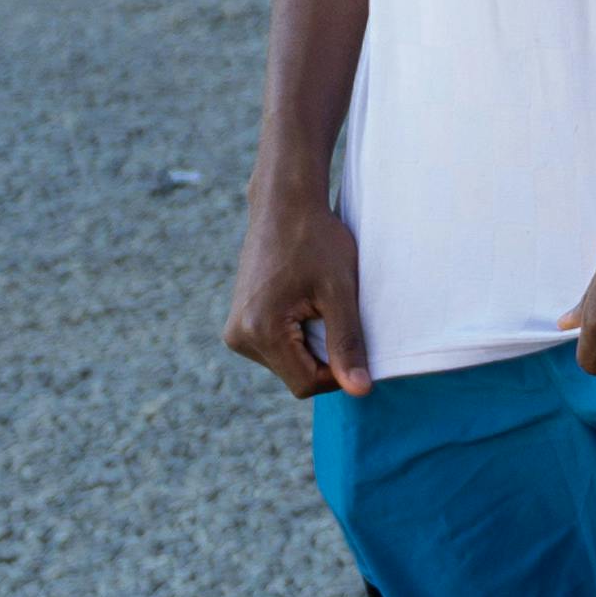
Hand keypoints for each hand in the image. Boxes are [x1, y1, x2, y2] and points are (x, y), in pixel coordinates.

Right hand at [224, 193, 374, 397]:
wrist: (284, 205)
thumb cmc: (317, 241)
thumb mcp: (341, 292)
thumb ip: (348, 343)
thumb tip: (360, 391)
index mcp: (261, 332)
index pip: (307, 384)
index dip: (339, 372)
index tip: (358, 341)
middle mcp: (239, 337)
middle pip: (296, 376)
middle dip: (325, 355)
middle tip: (338, 313)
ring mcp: (235, 330)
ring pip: (287, 363)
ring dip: (311, 345)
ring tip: (319, 303)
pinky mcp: (239, 322)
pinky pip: (276, 347)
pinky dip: (298, 335)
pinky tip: (306, 303)